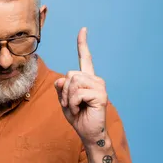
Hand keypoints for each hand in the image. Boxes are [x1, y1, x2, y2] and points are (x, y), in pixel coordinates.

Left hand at [54, 27, 107, 143]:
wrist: (88, 133)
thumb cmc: (78, 116)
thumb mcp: (64, 100)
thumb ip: (61, 87)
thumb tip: (62, 79)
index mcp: (86, 78)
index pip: (85, 58)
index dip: (82, 44)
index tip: (83, 29)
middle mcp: (95, 79)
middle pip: (70, 74)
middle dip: (64, 91)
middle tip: (70, 104)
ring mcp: (100, 86)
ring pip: (73, 82)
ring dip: (68, 98)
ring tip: (76, 107)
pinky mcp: (101, 95)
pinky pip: (78, 93)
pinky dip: (74, 103)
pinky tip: (81, 110)